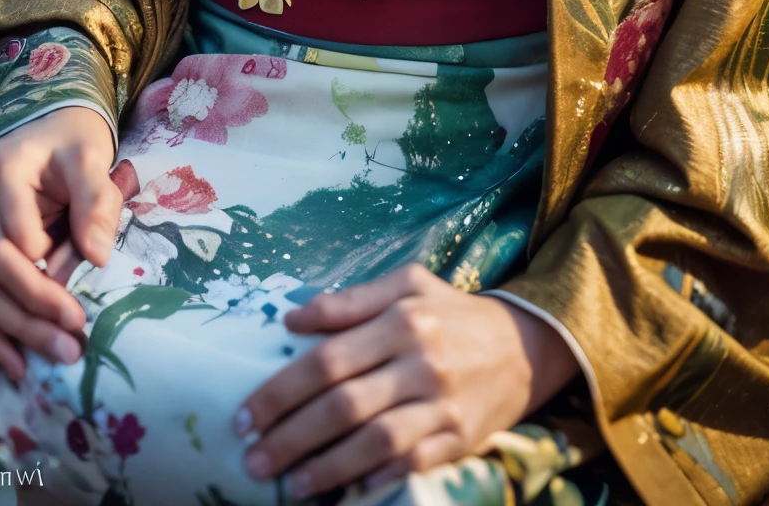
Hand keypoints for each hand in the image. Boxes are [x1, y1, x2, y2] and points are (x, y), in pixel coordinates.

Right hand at [0, 105, 118, 385]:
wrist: (46, 141)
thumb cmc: (71, 155)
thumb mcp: (92, 164)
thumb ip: (97, 203)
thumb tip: (97, 257)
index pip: (13, 245)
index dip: (43, 289)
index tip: (78, 318)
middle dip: (24, 322)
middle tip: (66, 352)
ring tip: (28, 369)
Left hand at [235, 264, 575, 498]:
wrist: (523, 344)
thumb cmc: (449, 313)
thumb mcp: (406, 285)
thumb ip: (348, 300)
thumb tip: (291, 318)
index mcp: (402, 319)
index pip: (328, 359)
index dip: (281, 390)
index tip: (245, 416)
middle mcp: (422, 362)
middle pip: (345, 405)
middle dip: (292, 436)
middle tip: (253, 459)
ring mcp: (443, 404)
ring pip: (377, 442)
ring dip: (328, 467)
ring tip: (291, 485)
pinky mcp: (461, 439)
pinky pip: (414, 465)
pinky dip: (380, 479)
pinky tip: (348, 492)